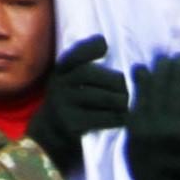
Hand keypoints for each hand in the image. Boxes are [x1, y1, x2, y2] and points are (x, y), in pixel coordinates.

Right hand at [28, 35, 129, 171]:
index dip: (88, 47)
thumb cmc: (73, 104)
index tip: (104, 45)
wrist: (52, 135)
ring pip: (100, 97)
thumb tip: (106, 45)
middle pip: (90, 74)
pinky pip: (100, 118)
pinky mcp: (70, 123)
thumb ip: (86, 67)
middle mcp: (58, 85)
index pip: (74, 54)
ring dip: (119, 100)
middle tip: (127, 89)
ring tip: (127, 104)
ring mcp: (62, 104)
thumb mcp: (72, 82)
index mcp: (61, 72)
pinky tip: (122, 118)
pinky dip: (115, 118)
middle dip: (114, 80)